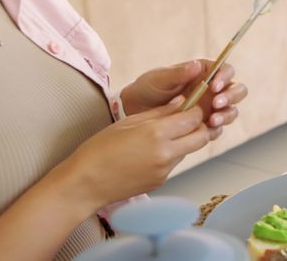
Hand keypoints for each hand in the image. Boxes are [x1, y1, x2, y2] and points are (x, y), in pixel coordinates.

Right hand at [57, 99, 208, 209]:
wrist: (84, 185)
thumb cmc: (99, 150)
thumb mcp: (127, 123)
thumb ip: (159, 112)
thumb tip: (181, 102)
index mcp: (156, 134)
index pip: (194, 119)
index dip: (195, 110)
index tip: (190, 107)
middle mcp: (165, 153)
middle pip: (202, 137)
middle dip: (199, 126)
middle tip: (185, 121)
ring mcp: (165, 170)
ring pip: (189, 150)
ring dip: (184, 141)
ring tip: (160, 137)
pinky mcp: (161, 182)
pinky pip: (174, 164)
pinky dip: (170, 155)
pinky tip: (149, 153)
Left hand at [120, 60, 247, 139]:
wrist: (135, 111)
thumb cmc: (148, 88)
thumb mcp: (159, 78)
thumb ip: (178, 73)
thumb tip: (196, 65)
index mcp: (205, 73)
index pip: (226, 71)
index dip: (225, 77)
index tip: (214, 85)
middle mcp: (212, 90)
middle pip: (236, 90)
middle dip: (231, 97)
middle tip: (216, 104)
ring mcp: (211, 108)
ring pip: (231, 110)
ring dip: (226, 115)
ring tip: (212, 120)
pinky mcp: (205, 125)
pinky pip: (218, 128)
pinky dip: (216, 130)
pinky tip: (207, 131)